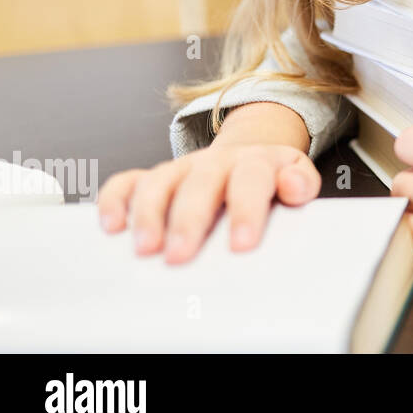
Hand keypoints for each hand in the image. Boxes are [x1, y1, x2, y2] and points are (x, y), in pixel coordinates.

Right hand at [98, 133, 319, 263]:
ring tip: (146, 248)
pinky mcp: (155, 176)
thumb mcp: (295, 177)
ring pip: (159, 181)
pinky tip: (112, 225)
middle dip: (189, 220)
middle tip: (181, 255)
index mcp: (254, 162)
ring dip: (149, 214)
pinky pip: (128, 182)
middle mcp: (215, 162)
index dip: (246, 210)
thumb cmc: (270, 180)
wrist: (249, 157)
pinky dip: (116, 200)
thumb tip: (294, 187)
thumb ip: (301, 184)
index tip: (241, 244)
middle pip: (200, 184)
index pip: (251, 179)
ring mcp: (182, 168)